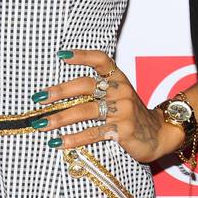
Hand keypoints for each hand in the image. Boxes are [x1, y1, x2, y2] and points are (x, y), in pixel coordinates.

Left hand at [37, 49, 166, 163]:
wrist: (158, 135)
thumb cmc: (130, 114)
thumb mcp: (118, 96)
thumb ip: (96, 91)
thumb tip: (56, 94)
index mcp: (119, 79)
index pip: (101, 60)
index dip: (81, 56)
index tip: (61, 55)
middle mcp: (121, 91)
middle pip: (87, 85)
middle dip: (60, 92)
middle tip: (39, 98)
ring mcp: (123, 110)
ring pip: (86, 111)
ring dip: (60, 117)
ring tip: (41, 124)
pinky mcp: (123, 130)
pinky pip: (94, 133)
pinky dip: (73, 138)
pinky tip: (58, 142)